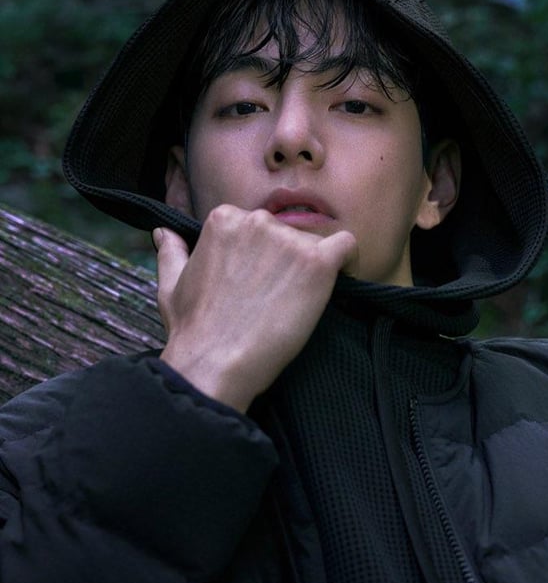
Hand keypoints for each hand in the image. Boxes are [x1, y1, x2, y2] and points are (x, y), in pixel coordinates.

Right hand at [154, 205, 357, 411]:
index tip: (262, 283)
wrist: (216, 362)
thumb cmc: (194, 329)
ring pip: (313, 246)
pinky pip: (347, 247)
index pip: (258, 226)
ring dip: (310, 270)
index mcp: (224, 220)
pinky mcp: (316, 263)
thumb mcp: (171, 285)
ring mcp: (288, 241)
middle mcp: (257, 221)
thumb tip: (164, 233)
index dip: (263, 256)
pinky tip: (341, 280)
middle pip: (287, 234)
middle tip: (278, 299)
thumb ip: (171, 252)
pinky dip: (348, 261)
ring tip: (297, 305)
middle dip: (285, 262)